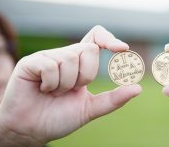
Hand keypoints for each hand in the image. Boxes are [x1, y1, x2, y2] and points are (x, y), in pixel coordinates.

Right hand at [0, 26, 141, 145]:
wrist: (31, 130)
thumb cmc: (59, 117)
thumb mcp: (91, 109)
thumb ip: (114, 99)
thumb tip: (138, 88)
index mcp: (80, 63)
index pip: (96, 38)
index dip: (110, 39)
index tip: (123, 49)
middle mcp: (65, 56)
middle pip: (89, 49)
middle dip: (86, 75)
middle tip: (72, 90)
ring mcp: (48, 57)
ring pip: (70, 59)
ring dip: (66, 84)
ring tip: (54, 93)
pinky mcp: (31, 62)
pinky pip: (50, 66)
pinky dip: (50, 84)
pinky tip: (42, 90)